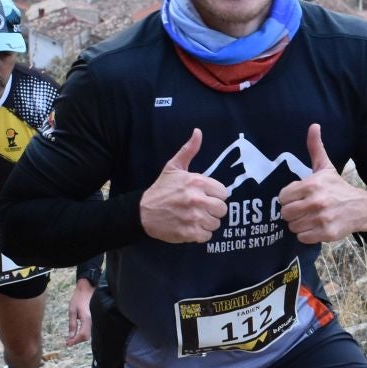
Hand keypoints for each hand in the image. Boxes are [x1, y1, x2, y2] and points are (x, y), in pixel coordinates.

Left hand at [66, 280, 93, 345]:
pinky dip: (83, 333)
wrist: (88, 288)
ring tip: (71, 338)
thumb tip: (71, 336)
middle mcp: (93, 321)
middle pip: (86, 336)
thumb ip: (72, 324)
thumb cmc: (79, 298)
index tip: (67, 343)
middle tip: (68, 341)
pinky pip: (90, 329)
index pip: (82, 335)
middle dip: (77, 340)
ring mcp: (95, 320)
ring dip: (80, 337)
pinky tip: (77, 332)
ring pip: (88, 334)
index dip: (75, 341)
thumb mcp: (72, 310)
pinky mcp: (94, 319)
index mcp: (87, 319)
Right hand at [140, 129, 227, 243]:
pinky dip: (200, 234)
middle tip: (202, 208)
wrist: (143, 212)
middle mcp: (197, 199)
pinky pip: (207, 236)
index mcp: (196, 181)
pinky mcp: (189, 233)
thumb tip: (198, 132)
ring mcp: (194, 217)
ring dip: (207, 222)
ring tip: (195, 218)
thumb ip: (189, 150)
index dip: (215, 195)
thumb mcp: (173, 167)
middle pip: (222, 209)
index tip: (206, 196)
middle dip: (213, 210)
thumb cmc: (161, 189)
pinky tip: (191, 227)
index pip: (224, 193)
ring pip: (216, 223)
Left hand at [278, 124, 366, 244]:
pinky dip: (306, 234)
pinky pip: (303, 237)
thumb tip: (313, 125)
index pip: (283, 197)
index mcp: (312, 185)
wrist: (361, 208)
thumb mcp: (326, 167)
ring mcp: (321, 219)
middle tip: (301, 209)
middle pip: (285, 213)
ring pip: (293, 226)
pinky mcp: (326, 233)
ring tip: (308, 218)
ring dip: (298, 224)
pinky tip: (314, 227)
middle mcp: (316, 202)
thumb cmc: (338, 187)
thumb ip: (316, 148)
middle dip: (291, 212)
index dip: (288, 198)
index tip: (296, 197)